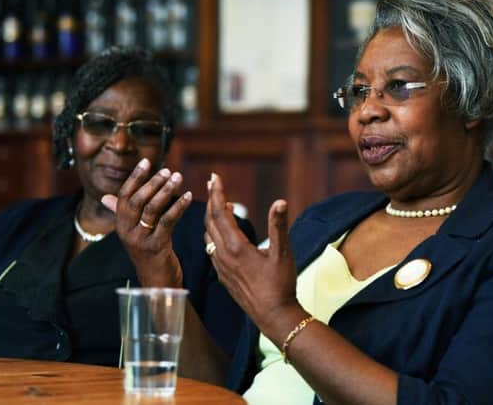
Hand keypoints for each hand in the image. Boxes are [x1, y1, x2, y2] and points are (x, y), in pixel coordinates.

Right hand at [101, 158, 191, 287]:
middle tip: (167, 170)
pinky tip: (188, 196)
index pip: (124, 196)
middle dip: (152, 183)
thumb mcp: (134, 232)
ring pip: (152, 209)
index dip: (135, 177)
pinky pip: (167, 222)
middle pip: (137, 201)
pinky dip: (178, 206)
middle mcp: (126, 231)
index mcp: (120, 224)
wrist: (157, 281)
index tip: (146, 161)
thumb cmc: (148, 252)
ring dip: (166, 191)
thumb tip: (106, 197)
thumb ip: (123, 213)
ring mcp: (140, 240)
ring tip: (178, 177)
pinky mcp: (156, 246)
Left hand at [205, 173, 300, 334]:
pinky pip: (212, 249)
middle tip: (213, 184)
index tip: (214, 176)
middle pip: (210, 221)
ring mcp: (221, 267)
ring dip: (212, 218)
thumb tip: (280, 201)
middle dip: (211, 201)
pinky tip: (222, 235)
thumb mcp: (283, 253)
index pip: (220, 213)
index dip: (217, 193)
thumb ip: (278, 226)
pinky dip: (214, 234)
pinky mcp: (224, 276)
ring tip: (219, 205)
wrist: (273, 316)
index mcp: (236, 247)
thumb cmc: (280, 284)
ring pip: (209, 236)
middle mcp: (223, 255)